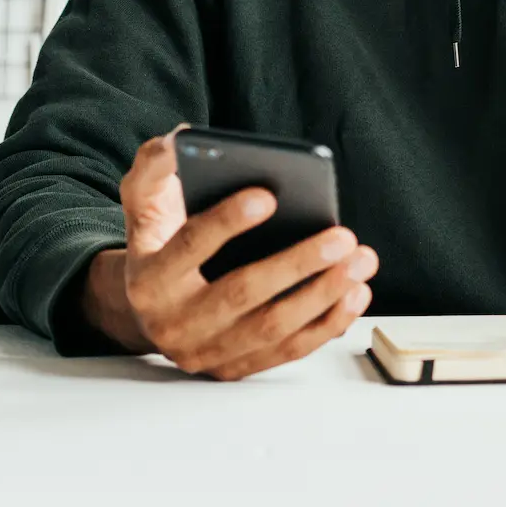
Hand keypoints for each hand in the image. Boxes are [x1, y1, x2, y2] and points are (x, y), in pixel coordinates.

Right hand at [82, 132, 378, 379]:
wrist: (150, 307)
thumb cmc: (160, 241)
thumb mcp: (144, 200)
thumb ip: (154, 166)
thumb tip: (181, 138)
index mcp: (149, 277)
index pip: (188, 247)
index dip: (227, 222)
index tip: (269, 195)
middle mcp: (173, 323)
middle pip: (241, 293)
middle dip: (297, 263)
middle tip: (342, 236)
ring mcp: (205, 352)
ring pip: (271, 327)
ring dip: (323, 294)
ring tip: (360, 261)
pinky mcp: (234, 368)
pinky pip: (287, 351)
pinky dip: (326, 324)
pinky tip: (354, 293)